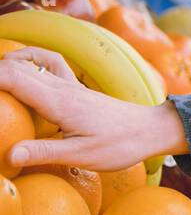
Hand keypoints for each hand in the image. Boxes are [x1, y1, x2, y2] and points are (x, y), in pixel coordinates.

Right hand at [0, 47, 186, 170]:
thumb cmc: (121, 145)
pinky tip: (22, 69)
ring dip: (9, 62)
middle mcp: (62, 87)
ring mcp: (70, 85)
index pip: (13, 78)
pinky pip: (50, 63)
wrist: (152, 129)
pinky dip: (32, 59)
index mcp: (59, 102)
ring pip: (33, 61)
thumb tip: (9, 154)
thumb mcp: (82, 155)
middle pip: (17, 67)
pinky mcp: (76, 88)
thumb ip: (44, 153)